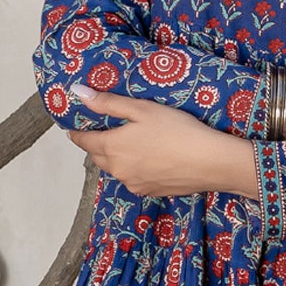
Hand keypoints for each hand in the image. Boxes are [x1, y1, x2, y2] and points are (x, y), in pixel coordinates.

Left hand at [65, 86, 253, 198]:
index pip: (83, 141)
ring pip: (116, 169)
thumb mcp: (142, 109)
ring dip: (116, 158)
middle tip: (105, 131)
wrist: (210, 162)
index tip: (75, 125)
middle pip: (98, 157)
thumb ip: (108, 102)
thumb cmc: (177, 130)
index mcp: (112, 148)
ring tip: (131, 144)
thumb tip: (77, 93)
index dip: (77, 132)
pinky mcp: (149, 192)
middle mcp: (118, 170)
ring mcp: (133, 184)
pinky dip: (134, 169)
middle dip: (97, 145)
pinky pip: (133, 179)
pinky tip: (150, 159)